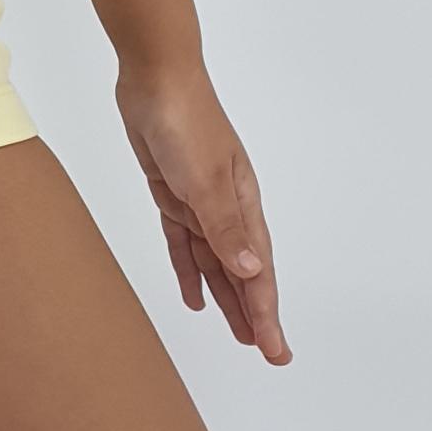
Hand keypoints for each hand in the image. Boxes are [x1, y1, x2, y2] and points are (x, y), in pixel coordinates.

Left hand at [116, 57, 289, 363]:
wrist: (155, 76)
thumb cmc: (185, 120)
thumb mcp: (204, 178)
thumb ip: (225, 226)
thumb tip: (251, 269)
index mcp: (244, 203)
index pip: (258, 271)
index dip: (267, 313)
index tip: (276, 350)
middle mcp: (227, 207)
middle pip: (244, 273)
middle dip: (257, 314)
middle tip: (269, 353)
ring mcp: (201, 202)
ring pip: (216, 263)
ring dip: (227, 299)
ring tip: (238, 336)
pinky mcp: (173, 194)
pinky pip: (184, 244)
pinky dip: (190, 271)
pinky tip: (194, 297)